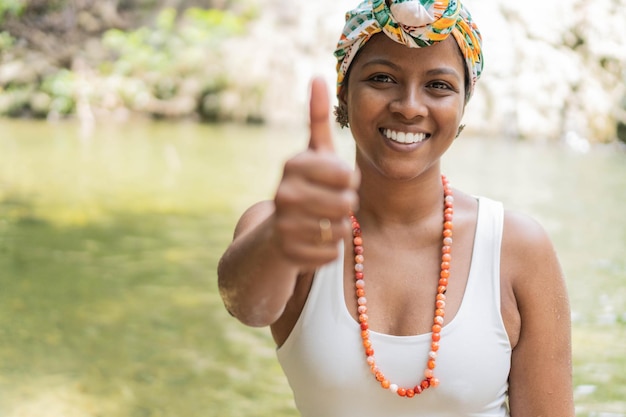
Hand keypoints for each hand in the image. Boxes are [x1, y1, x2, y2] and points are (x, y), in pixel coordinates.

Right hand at [273, 77, 359, 268]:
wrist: (276, 232)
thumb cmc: (305, 186)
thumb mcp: (312, 153)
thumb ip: (318, 118)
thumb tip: (318, 76)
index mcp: (293, 165)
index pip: (347, 175)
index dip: (348, 180)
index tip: (334, 181)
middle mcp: (284, 194)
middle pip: (347, 203)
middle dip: (345, 205)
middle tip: (328, 204)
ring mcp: (284, 225)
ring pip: (341, 230)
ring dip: (338, 228)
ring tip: (320, 221)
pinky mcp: (290, 254)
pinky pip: (332, 253)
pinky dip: (328, 249)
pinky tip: (312, 241)